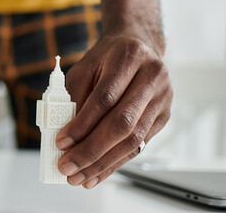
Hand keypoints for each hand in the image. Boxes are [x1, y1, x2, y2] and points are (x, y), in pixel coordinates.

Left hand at [57, 36, 172, 188]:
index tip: (61, 142)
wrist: (138, 47)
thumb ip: (73, 98)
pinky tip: (96, 174)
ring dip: (102, 163)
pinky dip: (114, 163)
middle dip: (91, 150)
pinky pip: (138, 146)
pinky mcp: (164, 117)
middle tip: (67, 167)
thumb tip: (62, 137)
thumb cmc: (107, 59)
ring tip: (79, 177)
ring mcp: (163, 99)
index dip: (82, 124)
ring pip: (133, 140)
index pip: (104, 98)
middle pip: (121, 123)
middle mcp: (152, 77)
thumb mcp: (84, 69)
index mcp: (130, 57)